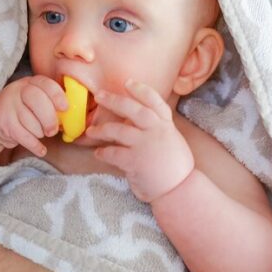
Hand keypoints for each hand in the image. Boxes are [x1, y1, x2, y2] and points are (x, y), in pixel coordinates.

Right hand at [0, 76, 67, 161]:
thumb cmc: (21, 111)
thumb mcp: (33, 100)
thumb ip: (50, 103)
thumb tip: (71, 117)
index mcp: (30, 83)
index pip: (45, 84)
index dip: (57, 96)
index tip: (65, 108)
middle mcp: (17, 90)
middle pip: (37, 100)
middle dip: (49, 118)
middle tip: (53, 131)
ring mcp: (8, 106)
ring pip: (31, 121)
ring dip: (39, 133)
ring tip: (38, 134)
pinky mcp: (4, 123)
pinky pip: (24, 136)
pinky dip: (35, 146)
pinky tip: (40, 149)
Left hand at [82, 79, 193, 201]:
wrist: (180, 190)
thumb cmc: (174, 166)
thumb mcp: (172, 140)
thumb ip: (157, 128)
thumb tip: (136, 119)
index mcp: (166, 125)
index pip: (154, 101)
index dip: (141, 90)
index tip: (128, 82)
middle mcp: (156, 131)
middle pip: (133, 110)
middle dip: (115, 100)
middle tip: (99, 95)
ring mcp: (146, 145)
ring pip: (118, 131)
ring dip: (101, 130)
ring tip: (91, 131)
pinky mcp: (135, 161)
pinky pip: (113, 153)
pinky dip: (103, 153)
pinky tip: (98, 153)